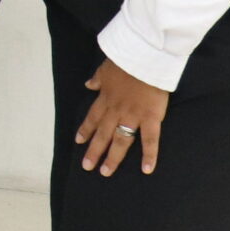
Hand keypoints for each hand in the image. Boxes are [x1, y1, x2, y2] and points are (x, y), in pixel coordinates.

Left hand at [76, 58, 169, 175]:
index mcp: (106, 98)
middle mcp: (116, 110)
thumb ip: (97, 79)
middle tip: (87, 166)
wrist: (145, 58)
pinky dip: (149, 155)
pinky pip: (150, 140)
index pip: (92, 117)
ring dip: (113, 157)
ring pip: (120, 141)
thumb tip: (88, 85)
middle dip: (94, 151)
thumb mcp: (105, 68)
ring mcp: (133, 116)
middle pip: (102, 134)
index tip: (78, 141)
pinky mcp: (151, 118)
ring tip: (105, 172)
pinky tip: (146, 169)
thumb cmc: (127, 61)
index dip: (85, 130)